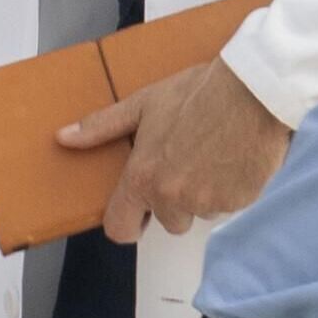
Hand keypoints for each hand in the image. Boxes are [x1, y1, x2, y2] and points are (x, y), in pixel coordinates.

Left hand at [59, 59, 293, 242]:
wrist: (252, 89)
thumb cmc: (198, 92)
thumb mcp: (143, 104)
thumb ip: (102, 127)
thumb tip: (65, 137)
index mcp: (144, 179)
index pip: (120, 228)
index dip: (128, 222)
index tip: (137, 213)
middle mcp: (174, 198)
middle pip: (169, 221)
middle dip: (176, 200)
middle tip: (186, 161)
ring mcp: (209, 202)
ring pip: (202, 210)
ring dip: (206, 192)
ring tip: (213, 153)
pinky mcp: (241, 200)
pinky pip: (231, 203)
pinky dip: (233, 186)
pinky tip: (235, 155)